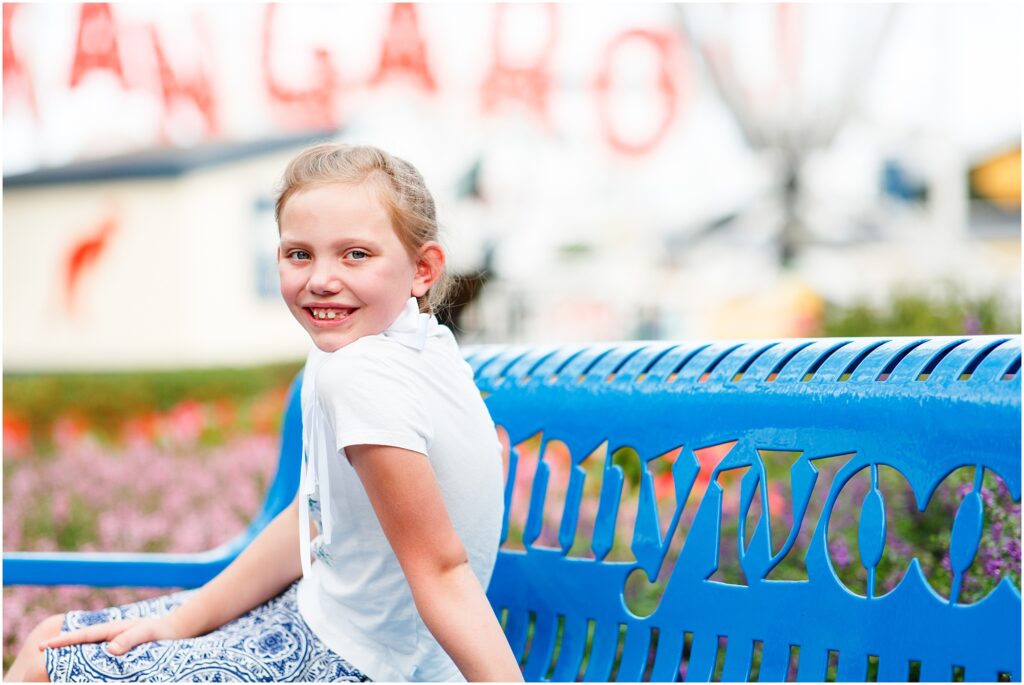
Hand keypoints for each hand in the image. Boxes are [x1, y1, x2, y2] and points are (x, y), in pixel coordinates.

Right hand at [39, 614, 188, 655]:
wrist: (174, 631)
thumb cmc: (159, 630)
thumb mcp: (146, 632)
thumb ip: (130, 639)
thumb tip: (110, 650)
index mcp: (111, 629)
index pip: (83, 635)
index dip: (63, 641)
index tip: (43, 645)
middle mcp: (108, 636)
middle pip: (80, 643)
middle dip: (60, 649)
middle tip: (39, 655)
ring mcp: (112, 644)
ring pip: (87, 651)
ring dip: (73, 657)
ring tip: (54, 667)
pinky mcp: (118, 653)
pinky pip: (98, 659)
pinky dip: (87, 663)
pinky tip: (79, 672)